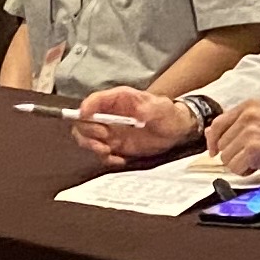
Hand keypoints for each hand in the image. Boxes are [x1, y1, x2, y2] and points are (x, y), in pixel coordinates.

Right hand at [72, 88, 195, 164]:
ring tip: (107, 151)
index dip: (86, 108)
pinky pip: (101, 153)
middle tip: (104, 138)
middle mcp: (109, 114)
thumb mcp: (161, 108)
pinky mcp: (114, 146)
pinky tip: (119, 160)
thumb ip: (149, 109)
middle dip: (88, 131)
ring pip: (87, 138)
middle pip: (84, 121)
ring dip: (92, 146)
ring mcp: (110, 131)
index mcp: (117, 99)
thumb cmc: (167, 113)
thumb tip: (138, 113)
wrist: (175, 130)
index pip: (94, 100)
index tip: (85, 116)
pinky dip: (106, 158)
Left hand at [206, 104, 259, 177]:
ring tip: (257, 159)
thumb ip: (235, 125)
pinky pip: (235, 167)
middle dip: (233, 154)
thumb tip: (208, 133)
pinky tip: (259, 165)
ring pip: (226, 158)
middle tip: (251, 155)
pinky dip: (245, 171)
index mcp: (249, 106)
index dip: (213, 140)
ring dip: (239, 164)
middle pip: (221, 144)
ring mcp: (249, 132)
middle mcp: (247, 116)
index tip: (214, 151)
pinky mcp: (253, 149)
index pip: (218, 123)